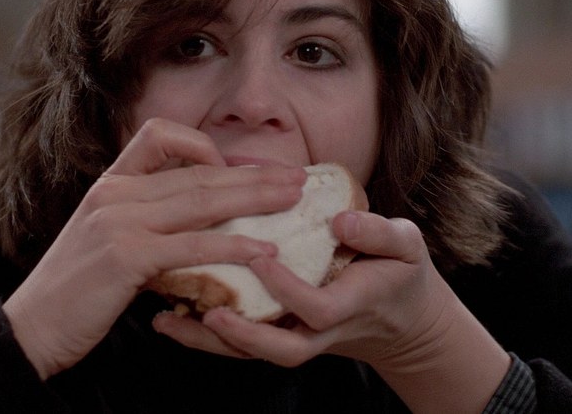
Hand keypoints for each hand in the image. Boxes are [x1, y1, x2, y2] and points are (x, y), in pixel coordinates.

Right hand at [3, 118, 306, 378]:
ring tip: (292, 200)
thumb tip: (196, 225)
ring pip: (201, 199)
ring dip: (254, 199)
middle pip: (197, 172)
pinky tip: (264, 251)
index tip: (237, 168)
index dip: (203, 145)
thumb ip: (144, 222)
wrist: (32, 328)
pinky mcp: (125, 256)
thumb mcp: (105, 241)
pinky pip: (192, 245)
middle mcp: (115, 193)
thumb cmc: (74, 290)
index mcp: (110, 184)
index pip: (159, 135)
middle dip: (252, 174)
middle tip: (295, 177)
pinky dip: (233, 245)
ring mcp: (119, 221)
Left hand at [154, 209, 509, 412]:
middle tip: (206, 313)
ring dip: (209, 341)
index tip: (261, 258)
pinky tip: (172, 318)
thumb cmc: (398, 272)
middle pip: (278, 348)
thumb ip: (380, 233)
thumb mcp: (404, 245)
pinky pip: (242, 341)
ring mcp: (297, 336)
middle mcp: (319, 331)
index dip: (288, 288)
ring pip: (252, 351)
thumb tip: (341, 220)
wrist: (397, 316)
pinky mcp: (279, 332)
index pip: (317, 307)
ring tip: (166, 322)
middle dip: (242, 335)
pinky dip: (207, 334)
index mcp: (350, 305)